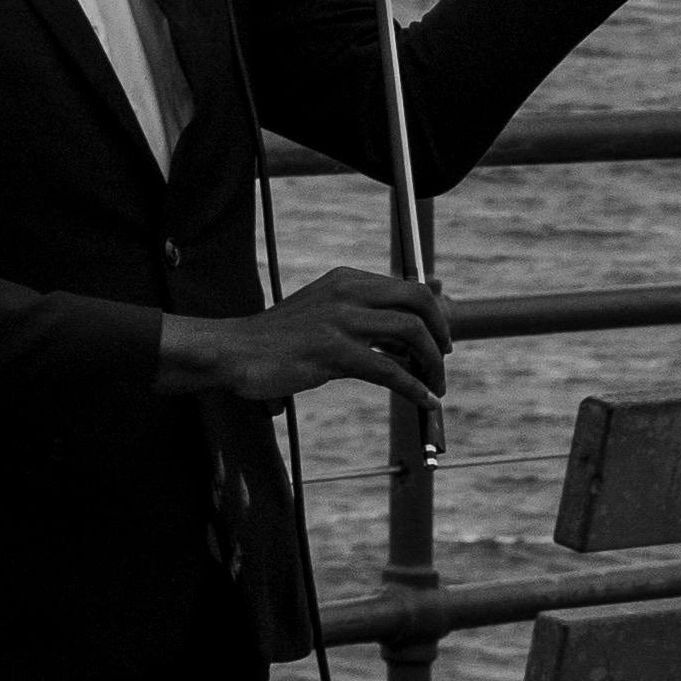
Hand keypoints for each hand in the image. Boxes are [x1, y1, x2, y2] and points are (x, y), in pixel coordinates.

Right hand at [159, 265, 451, 407]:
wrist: (235, 351)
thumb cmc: (281, 338)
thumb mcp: (326, 312)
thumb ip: (365, 312)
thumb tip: (410, 321)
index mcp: (347, 280)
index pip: (410, 287)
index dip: (436, 314)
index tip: (445, 339)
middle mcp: (348, 291)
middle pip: (419, 301)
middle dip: (441, 333)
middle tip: (443, 361)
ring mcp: (340, 320)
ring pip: (410, 333)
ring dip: (432, 364)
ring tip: (436, 387)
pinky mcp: (332, 352)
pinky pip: (389, 370)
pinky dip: (413, 387)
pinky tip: (422, 401)